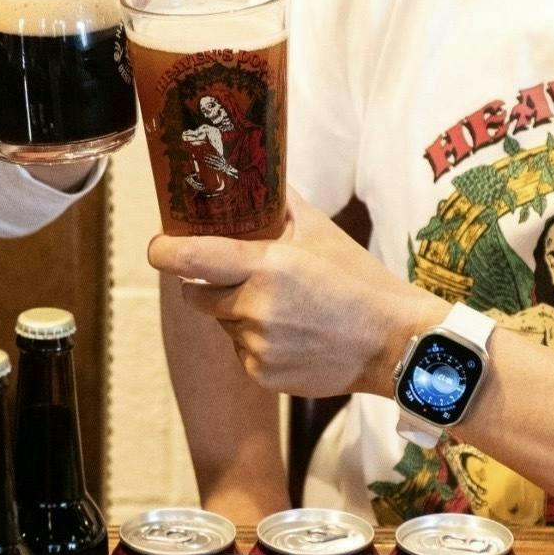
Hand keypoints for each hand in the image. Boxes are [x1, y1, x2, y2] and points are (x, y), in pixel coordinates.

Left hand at [147, 189, 446, 396]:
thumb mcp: (322, 232)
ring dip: (238, 313)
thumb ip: (283, 205)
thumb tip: (258, 180)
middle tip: (239, 275)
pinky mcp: (262, 374)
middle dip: (209, 283)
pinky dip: (256, 342)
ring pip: (223, 324)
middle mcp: (253, 307)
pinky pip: (242, 351)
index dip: (164, 250)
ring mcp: (255, 345)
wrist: (393, 342)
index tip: (160, 246)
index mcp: (265, 265)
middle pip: (196, 295)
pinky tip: (293, 334)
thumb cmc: (359, 281)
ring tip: (284, 308)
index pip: (188, 258)